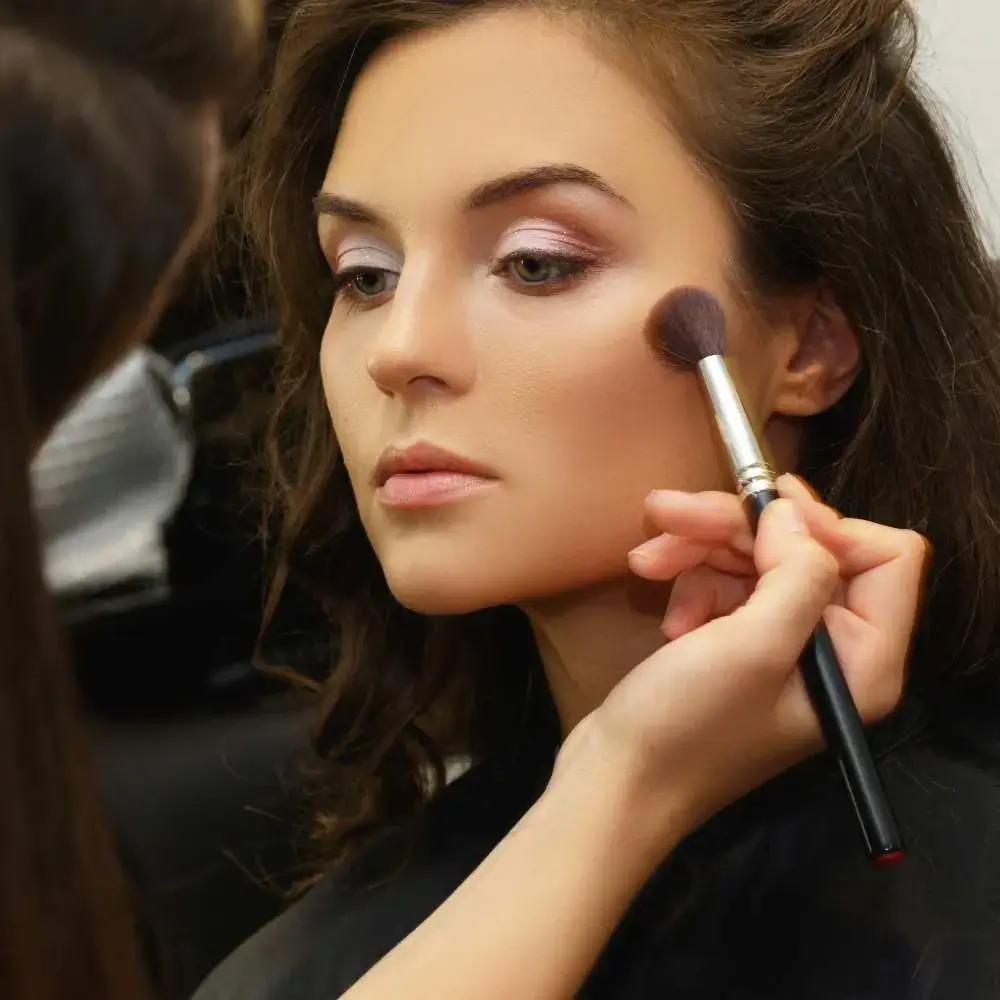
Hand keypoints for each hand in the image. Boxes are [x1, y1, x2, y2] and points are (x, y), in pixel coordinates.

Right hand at [554, 475, 927, 852]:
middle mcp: (836, 652)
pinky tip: (662, 608)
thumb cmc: (687, 727)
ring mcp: (785, 649)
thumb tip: (793, 513)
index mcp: (864, 660)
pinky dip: (692, 582)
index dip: (825, 525)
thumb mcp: (750, 646)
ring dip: (700, 551)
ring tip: (646, 560)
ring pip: (758, 560)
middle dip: (736, 529)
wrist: (616, 782)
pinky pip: (729, 586)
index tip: (760, 514)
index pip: (886, 556)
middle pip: (808, 549)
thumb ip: (795, 573)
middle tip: (666, 512)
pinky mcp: (741, 647)